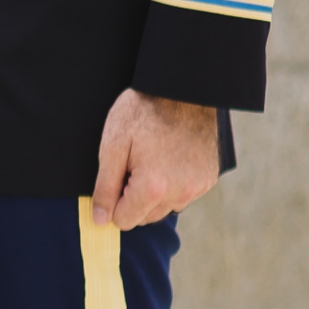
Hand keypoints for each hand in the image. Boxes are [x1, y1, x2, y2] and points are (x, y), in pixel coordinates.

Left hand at [90, 90, 221, 234]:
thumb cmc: (143, 111)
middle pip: (144, 218)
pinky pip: (183, 195)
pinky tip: (171, 158)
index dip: (115, 200)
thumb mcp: (113, 144)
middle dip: (135, 198)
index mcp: (153, 188)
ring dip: (156, 193)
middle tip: (136, 163)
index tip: (120, 173)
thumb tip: (100, 220)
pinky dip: (174, 184)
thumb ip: (105, 187)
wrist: (183, 87)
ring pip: (164, 208)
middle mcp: (179, 193)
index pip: (123, 221)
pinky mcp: (208, 179)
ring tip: (155, 159)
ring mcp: (197, 187)